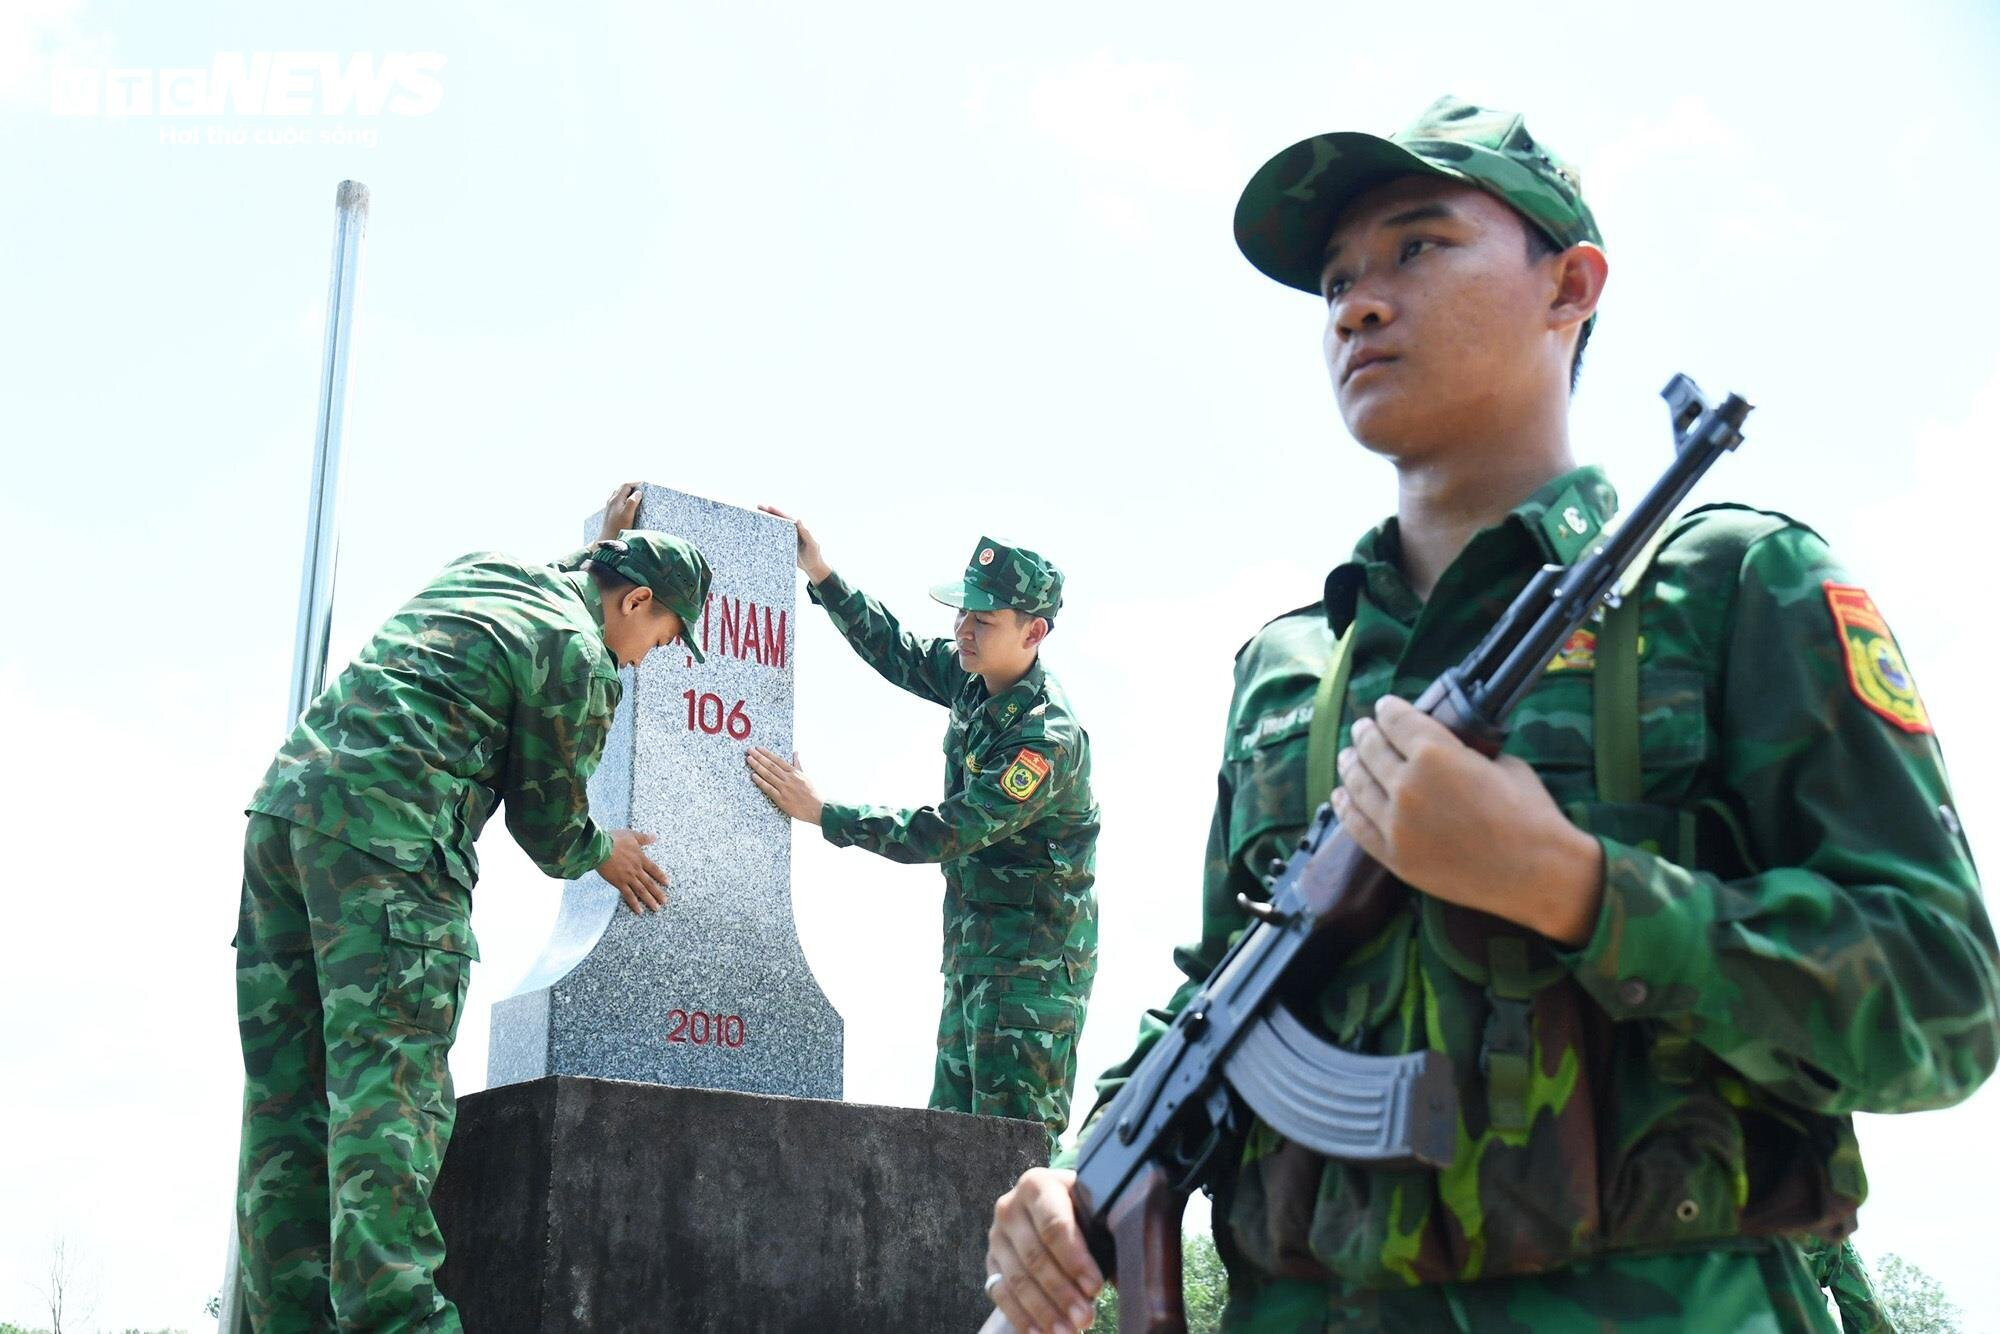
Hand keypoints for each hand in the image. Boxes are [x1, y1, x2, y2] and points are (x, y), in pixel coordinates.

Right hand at [598, 828, 668, 914]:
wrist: (600, 848)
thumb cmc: (614, 840)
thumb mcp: (631, 835)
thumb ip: (644, 838)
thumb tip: (654, 837)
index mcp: (640, 858)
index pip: (654, 869)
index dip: (661, 876)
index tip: (667, 883)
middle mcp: (636, 870)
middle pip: (650, 883)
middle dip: (658, 893)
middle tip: (665, 902)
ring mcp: (628, 877)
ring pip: (642, 891)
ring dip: (650, 900)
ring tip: (656, 908)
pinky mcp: (618, 883)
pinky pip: (628, 895)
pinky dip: (634, 903)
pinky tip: (639, 911)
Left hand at [599, 481, 643, 541]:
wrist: (607, 539)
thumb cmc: (618, 529)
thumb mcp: (627, 515)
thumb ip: (632, 502)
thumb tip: (638, 493)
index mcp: (616, 500)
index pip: (625, 485)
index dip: (635, 483)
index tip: (644, 485)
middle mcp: (611, 501)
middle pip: (621, 488)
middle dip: (631, 487)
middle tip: (641, 489)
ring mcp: (609, 507)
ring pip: (618, 494)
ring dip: (627, 492)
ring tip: (636, 496)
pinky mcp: (610, 513)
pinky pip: (617, 501)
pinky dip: (624, 499)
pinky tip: (628, 505)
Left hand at [745, 748, 823, 825]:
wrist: (817, 808)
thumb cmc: (812, 793)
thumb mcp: (805, 776)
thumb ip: (798, 764)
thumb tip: (795, 753)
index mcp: (794, 772)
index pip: (778, 760)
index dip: (767, 753)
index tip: (759, 748)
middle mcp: (789, 778)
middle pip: (771, 766)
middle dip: (759, 757)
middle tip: (750, 750)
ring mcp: (784, 788)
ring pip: (768, 775)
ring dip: (757, 766)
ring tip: (749, 759)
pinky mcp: (781, 799)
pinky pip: (769, 788)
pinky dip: (760, 782)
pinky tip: (753, 776)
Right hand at [756, 505, 831, 583]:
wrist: (812, 568)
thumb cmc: (814, 556)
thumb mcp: (812, 545)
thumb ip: (806, 533)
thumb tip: (798, 519)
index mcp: (798, 529)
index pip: (787, 518)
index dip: (778, 512)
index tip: (769, 507)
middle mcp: (792, 531)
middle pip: (779, 520)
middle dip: (769, 513)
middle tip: (758, 506)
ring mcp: (787, 538)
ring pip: (775, 527)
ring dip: (766, 521)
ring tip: (755, 515)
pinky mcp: (783, 545)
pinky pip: (774, 537)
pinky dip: (767, 533)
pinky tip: (758, 531)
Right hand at [986, 1167, 1101, 1333]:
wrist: (1048, 1202)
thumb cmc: (1080, 1208)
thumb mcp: (1092, 1206)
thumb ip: (1107, 1229)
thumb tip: (1131, 1272)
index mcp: (1037, 1185)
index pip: (1054, 1226)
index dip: (1075, 1259)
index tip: (1096, 1287)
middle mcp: (1010, 1207)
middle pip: (1035, 1256)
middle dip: (1062, 1292)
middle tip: (1085, 1318)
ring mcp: (996, 1236)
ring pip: (1017, 1279)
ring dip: (1044, 1311)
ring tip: (1069, 1331)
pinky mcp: (990, 1261)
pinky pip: (1001, 1293)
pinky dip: (1021, 1318)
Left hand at [1332, 695, 1603, 945]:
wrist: (1536, 872)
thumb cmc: (1529, 814)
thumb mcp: (1500, 762)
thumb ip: (1463, 750)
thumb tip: (1447, 744)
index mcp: (1435, 753)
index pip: (1396, 720)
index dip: (1387, 709)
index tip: (1384, 707)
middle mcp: (1406, 785)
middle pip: (1371, 749)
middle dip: (1365, 734)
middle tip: (1363, 729)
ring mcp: (1395, 823)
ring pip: (1357, 784)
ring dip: (1350, 765)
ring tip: (1347, 756)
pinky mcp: (1394, 856)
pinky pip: (1356, 825)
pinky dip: (1344, 806)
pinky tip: (1340, 795)